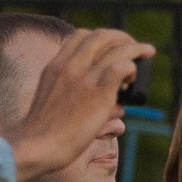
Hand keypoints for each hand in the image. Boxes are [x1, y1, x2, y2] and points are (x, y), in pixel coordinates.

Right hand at [3, 29, 155, 181]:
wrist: (37, 146)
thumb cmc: (45, 132)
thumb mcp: (51, 99)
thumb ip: (74, 92)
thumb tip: (117, 105)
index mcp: (56, 65)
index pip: (80, 36)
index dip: (101, 38)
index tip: (112, 48)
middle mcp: (70, 66)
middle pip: (102, 36)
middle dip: (122, 38)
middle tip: (134, 48)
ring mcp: (84, 78)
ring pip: (116, 48)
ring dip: (134, 49)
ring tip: (144, 56)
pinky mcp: (99, 94)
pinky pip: (122, 67)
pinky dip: (132, 68)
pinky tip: (132, 79)